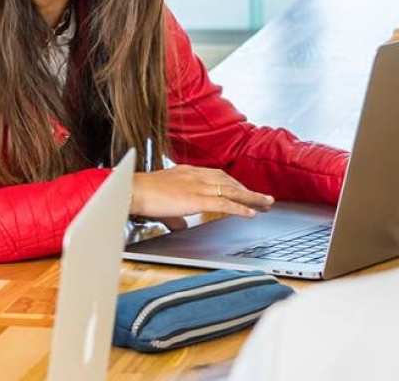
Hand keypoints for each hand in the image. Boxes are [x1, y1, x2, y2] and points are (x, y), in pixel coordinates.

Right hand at [131, 165, 273, 218]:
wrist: (133, 190)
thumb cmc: (143, 196)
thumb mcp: (164, 205)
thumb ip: (175, 215)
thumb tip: (180, 225)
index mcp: (189, 172)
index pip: (218, 176)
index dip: (234, 184)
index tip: (245, 190)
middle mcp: (197, 175)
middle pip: (230, 181)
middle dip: (248, 190)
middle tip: (264, 199)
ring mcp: (199, 185)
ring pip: (232, 191)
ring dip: (251, 198)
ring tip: (266, 204)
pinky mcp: (197, 198)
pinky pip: (224, 203)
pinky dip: (240, 208)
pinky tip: (251, 213)